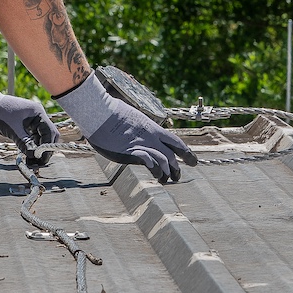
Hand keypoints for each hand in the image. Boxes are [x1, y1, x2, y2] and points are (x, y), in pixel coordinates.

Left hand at [0, 68, 59, 163]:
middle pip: (48, 137)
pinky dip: (30, 148)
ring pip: (40, 139)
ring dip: (37, 151)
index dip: (47, 147)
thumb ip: (24, 143)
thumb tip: (34, 156)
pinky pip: (32, 139)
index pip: (50, 132)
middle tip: (37, 164)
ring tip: (31, 163)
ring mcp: (31, 121)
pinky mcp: (24, 126)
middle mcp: (37, 117)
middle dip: (44, 150)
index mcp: (38, 113)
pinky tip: (26, 157)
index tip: (40, 159)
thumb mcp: (12, 129)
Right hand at [58, 72, 196, 182]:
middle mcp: (151, 137)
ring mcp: (141, 144)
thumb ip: (137, 126)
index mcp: (152, 128)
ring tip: (166, 180)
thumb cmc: (110, 112)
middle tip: (178, 176)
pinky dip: (155, 170)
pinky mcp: (131, 151)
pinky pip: (149, 162)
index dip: (186, 153)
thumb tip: (135, 127)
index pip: (175, 142)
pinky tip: (156, 175)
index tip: (192, 161)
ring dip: (167, 173)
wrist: (100, 112)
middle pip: (172, 154)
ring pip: (164, 160)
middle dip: (178, 167)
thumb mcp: (130, 116)